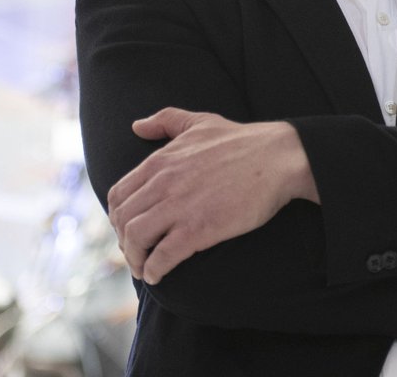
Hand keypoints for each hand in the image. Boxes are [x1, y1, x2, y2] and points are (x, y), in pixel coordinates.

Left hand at [106, 107, 318, 284]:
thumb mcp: (200, 121)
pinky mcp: (199, 229)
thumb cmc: (243, 140)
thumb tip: (137, 126)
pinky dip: (153, 270)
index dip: (118, 217)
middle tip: (136, 253)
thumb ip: (166, 120)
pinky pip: (162, 256)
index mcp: (160, 161)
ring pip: (136, 239)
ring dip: (135, 259)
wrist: (278, 157)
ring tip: (144, 268)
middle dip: (124, 242)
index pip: (118, 195)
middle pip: (123, 220)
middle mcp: (163, 184)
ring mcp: (180, 207)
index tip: (129, 229)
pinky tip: (157, 275)